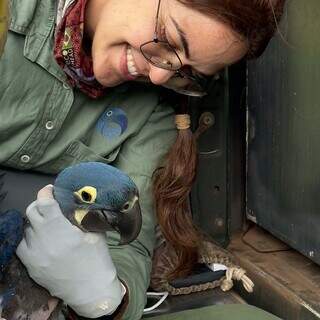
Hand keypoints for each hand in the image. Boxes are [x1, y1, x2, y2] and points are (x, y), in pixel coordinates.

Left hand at [16, 185, 125, 317]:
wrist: (91, 290)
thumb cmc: (97, 260)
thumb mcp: (96, 233)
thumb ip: (83, 216)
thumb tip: (77, 201)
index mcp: (62, 231)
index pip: (45, 204)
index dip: (46, 192)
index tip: (51, 190)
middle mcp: (44, 241)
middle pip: (31, 212)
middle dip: (40, 204)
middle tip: (50, 205)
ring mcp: (35, 255)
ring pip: (26, 228)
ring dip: (35, 222)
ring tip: (47, 223)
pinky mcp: (31, 266)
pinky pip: (22, 245)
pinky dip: (30, 238)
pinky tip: (41, 239)